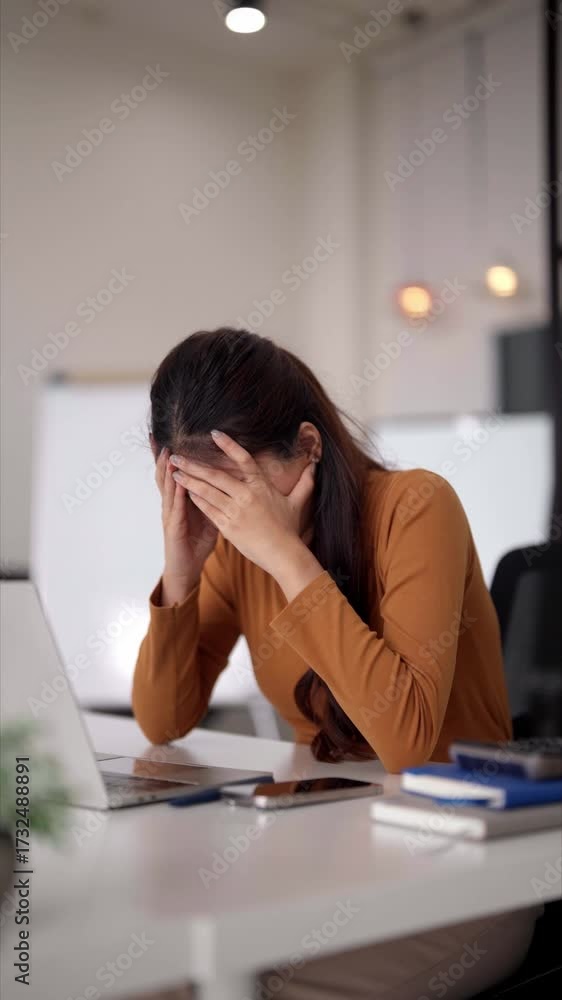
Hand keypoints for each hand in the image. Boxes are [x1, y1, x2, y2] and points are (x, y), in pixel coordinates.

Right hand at [154, 447, 217, 604]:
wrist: (187, 568)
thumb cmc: (195, 543)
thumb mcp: (207, 516)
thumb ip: (212, 499)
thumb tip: (225, 483)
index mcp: (179, 501)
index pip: (173, 474)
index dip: (170, 458)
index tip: (169, 438)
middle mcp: (171, 505)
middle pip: (165, 477)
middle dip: (162, 458)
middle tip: (161, 437)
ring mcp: (170, 516)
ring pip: (167, 489)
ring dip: (167, 471)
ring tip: (167, 452)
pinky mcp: (173, 528)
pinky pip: (175, 508)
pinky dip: (176, 494)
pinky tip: (178, 482)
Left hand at [169, 431, 319, 588]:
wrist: (283, 554)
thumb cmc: (289, 529)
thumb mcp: (297, 502)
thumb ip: (305, 482)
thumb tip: (316, 465)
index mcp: (261, 486)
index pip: (243, 459)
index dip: (228, 445)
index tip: (213, 433)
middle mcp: (246, 495)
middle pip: (216, 475)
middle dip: (194, 465)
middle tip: (177, 455)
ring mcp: (235, 511)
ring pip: (207, 491)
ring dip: (189, 481)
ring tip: (175, 472)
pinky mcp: (228, 527)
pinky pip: (208, 510)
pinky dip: (195, 499)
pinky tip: (184, 492)